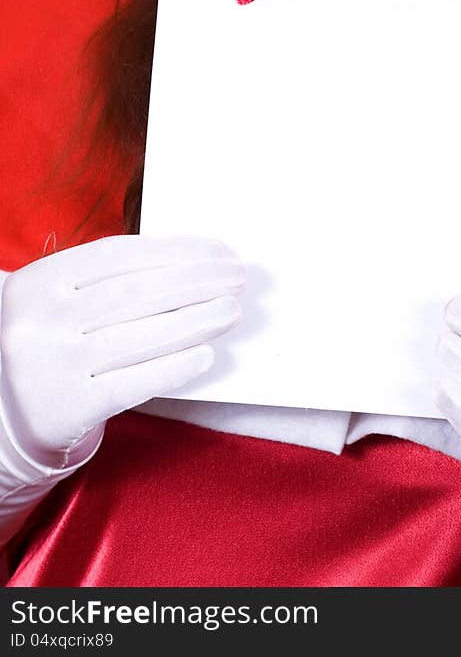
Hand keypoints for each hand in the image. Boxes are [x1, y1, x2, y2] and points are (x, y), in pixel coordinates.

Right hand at [0, 234, 245, 473]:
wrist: (1, 410)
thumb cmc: (50, 342)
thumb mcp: (59, 298)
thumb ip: (111, 278)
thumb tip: (193, 263)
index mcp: (41, 280)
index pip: (122, 256)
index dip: (177, 251)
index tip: (218, 252)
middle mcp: (42, 320)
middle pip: (138, 293)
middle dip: (197, 281)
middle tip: (237, 277)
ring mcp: (54, 364)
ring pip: (141, 336)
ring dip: (197, 321)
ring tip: (231, 310)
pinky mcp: (67, 408)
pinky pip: (133, 383)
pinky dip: (173, 368)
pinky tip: (205, 355)